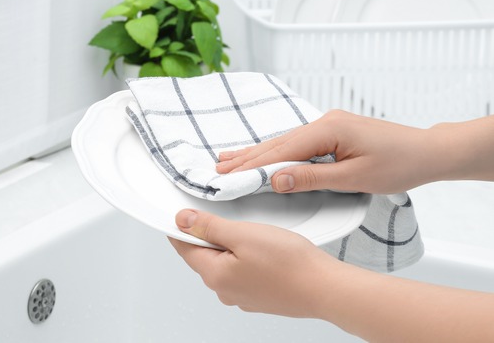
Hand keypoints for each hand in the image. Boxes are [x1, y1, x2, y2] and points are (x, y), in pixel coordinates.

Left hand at [170, 208, 493, 341]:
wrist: (326, 288)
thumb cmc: (289, 262)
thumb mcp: (243, 234)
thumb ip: (208, 227)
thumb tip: (181, 220)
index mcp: (214, 275)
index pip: (184, 247)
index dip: (181, 226)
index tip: (181, 211)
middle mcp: (224, 290)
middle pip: (204, 255)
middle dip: (208, 234)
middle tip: (221, 213)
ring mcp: (242, 296)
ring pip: (225, 263)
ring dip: (230, 245)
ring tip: (248, 229)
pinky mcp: (260, 296)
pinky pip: (243, 272)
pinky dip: (246, 257)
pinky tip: (263, 247)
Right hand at [215, 110, 437, 193]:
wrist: (427, 151)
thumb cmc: (398, 164)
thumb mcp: (355, 178)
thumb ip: (312, 178)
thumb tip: (276, 179)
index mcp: (328, 129)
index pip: (282, 151)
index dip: (253, 166)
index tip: (228, 176)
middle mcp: (323, 122)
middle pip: (277, 143)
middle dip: (246, 158)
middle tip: (217, 169)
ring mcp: (326, 124)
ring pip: (283, 142)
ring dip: (255, 154)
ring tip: (227, 160)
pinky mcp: (330, 131)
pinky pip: (295, 142)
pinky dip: (274, 151)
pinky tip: (261, 154)